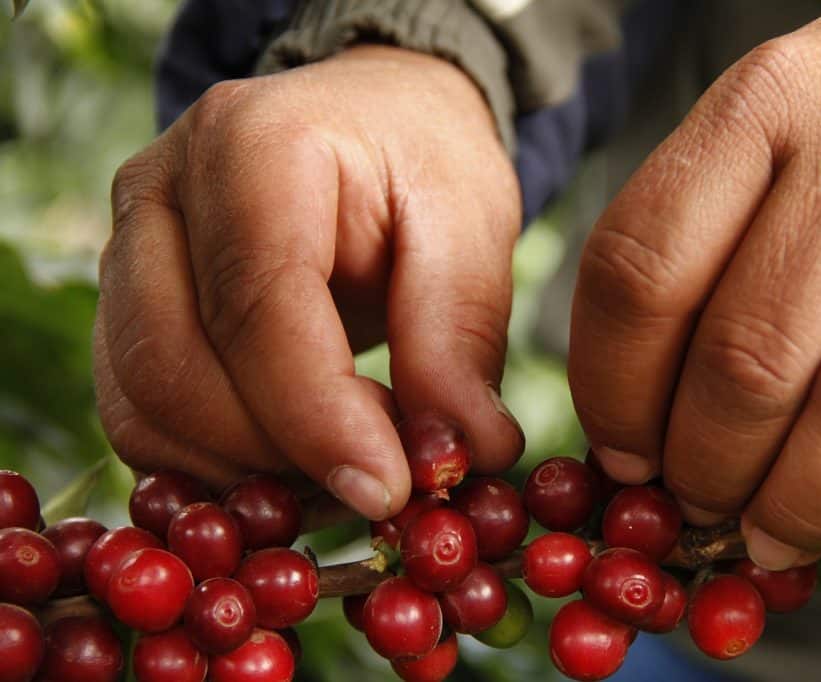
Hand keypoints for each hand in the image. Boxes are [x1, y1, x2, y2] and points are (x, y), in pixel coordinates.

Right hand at [94, 45, 523, 519]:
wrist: (366, 121)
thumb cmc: (420, 161)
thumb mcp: (468, 226)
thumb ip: (457, 338)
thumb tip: (464, 455)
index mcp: (251, 146)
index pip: (257, 307)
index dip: (317, 418)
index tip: (389, 488)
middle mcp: (159, 192)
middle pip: (174, 369)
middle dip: (280, 454)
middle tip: (383, 475)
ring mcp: (126, 249)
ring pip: (144, 408)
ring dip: (245, 471)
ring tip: (350, 459)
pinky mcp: (123, 306)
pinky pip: (140, 417)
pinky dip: (214, 465)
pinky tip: (297, 459)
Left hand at [570, 0, 820, 566]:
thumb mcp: (734, 155)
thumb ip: (674, 264)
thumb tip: (631, 437)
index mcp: (758, 105)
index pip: (644, 274)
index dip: (615, 391)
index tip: (621, 455)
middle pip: (749, 351)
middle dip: (707, 463)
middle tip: (695, 504)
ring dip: (800, 497)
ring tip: (767, 535)